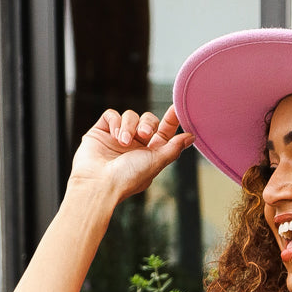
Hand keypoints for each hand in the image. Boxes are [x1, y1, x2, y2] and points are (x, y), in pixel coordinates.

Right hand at [68, 106, 192, 204]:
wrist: (100, 182)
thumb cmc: (128, 178)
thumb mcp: (156, 162)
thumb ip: (173, 148)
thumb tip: (191, 137)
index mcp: (149, 154)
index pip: (163, 133)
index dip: (171, 121)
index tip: (177, 109)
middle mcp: (135, 145)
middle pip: (148, 120)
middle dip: (148, 124)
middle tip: (144, 134)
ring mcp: (118, 137)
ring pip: (130, 116)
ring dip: (129, 127)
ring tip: (123, 143)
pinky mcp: (101, 131)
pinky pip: (112, 115)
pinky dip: (115, 122)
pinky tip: (114, 136)